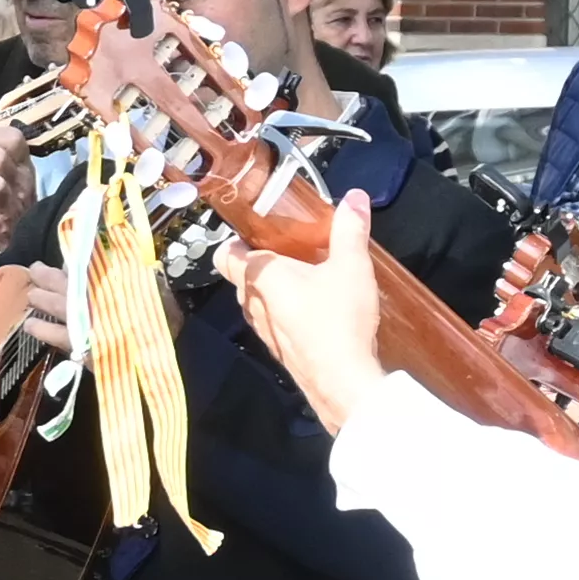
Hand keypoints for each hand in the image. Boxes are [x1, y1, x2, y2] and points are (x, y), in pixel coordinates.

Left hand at [219, 190, 390, 434]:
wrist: (343, 379)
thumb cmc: (337, 323)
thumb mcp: (351, 265)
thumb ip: (350, 229)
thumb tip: (354, 200)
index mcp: (259, 277)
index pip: (224, 254)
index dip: (235, 240)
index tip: (254, 230)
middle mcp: (253, 304)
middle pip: (243, 276)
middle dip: (262, 261)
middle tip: (290, 248)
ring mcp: (263, 330)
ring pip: (258, 301)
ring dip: (276, 289)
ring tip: (308, 276)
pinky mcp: (280, 349)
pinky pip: (275, 323)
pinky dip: (288, 312)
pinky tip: (318, 309)